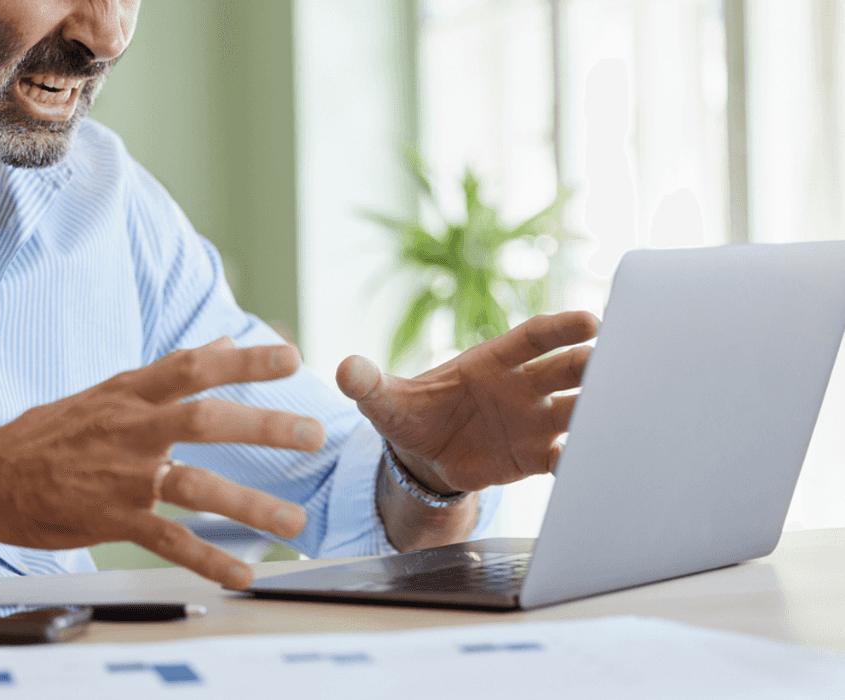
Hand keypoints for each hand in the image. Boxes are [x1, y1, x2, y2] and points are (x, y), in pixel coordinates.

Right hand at [0, 337, 322, 589]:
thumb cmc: (50, 433)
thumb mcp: (109, 391)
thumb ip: (168, 372)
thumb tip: (221, 341)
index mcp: (130, 393)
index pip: (193, 366)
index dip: (243, 360)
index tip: (291, 356)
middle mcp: (129, 429)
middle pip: (203, 420)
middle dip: (262, 426)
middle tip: (311, 433)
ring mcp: (121, 476)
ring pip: (194, 485)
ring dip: (248, 505)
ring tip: (293, 521)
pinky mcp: (111, 519)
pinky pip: (167, 541)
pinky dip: (206, 559)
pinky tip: (240, 574)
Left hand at [336, 311, 597, 494]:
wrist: (423, 457)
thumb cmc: (412, 414)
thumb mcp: (385, 401)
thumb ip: (369, 383)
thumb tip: (343, 369)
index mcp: (493, 361)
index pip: (533, 338)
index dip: (560, 329)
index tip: (592, 321)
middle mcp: (523, 386)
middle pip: (567, 369)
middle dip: (594, 366)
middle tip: (622, 363)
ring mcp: (535, 421)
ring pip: (578, 409)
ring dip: (601, 408)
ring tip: (626, 411)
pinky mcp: (536, 456)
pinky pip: (566, 456)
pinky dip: (581, 459)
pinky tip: (597, 465)